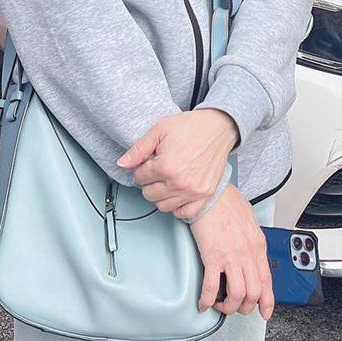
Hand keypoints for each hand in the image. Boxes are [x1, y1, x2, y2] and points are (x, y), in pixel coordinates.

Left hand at [116, 108, 238, 215]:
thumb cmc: (191, 127)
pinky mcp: (206, 195)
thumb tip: (122, 164)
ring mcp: (193, 191)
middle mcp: (179, 183)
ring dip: (160, 195)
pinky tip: (177, 194)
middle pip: (149, 194)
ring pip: (163, 206)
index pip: (139, 177)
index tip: (150, 161)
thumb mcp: (160, 130)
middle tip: (157, 169)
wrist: (219, 127)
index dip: (141, 167)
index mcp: (165, 166)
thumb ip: (138, 149)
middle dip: (149, 181)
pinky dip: (178, 207)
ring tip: (166, 180)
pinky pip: (185, 213)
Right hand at [189, 185, 273, 319]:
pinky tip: (203, 302)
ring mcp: (231, 256)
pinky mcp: (213, 256)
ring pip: (237, 295)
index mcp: (257, 245)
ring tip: (219, 304)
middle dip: (244, 307)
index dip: (266, 302)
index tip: (264, 312)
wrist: (210, 192)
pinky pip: (211, 287)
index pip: (267, 281)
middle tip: (235, 306)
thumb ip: (251, 238)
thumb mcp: (249, 220)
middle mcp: (248, 254)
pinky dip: (207, 300)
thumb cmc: (226, 201)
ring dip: (227, 306)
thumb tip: (249, 250)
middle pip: (254, 293)